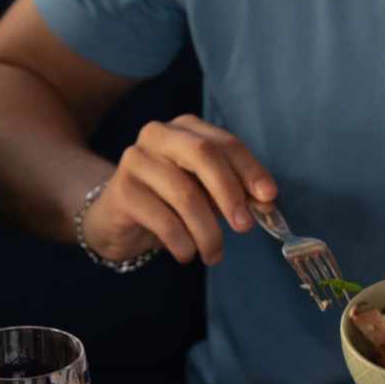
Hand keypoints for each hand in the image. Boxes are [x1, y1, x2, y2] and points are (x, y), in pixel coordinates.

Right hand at [84, 115, 276, 266]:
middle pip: (203, 154)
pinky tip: (187, 254)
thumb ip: (233, 192)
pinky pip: (162, 219)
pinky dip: (182, 242)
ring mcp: (136, 159)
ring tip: (214, 254)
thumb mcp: (205, 193)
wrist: (116, 219)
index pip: (224, 143)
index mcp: (186, 128)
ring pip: (184, 193)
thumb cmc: (168, 202)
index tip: (269, 197)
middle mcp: (158, 135)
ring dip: (207, 231)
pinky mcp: (122, 190)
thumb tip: (265, 202)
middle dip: (230, 192)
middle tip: (245, 227)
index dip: (249, 169)